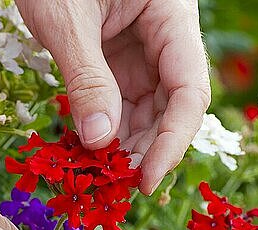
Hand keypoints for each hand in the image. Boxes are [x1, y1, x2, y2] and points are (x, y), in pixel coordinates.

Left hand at [16, 0, 210, 194]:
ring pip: (146, 111)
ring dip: (124, 146)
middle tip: (113, 184)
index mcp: (171, 17)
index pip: (189, 90)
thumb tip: (99, 140)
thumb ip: (86, 77)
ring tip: (97, 174)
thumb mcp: (67, 21)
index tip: (146, 181)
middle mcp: (164, 40)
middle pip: (171, 107)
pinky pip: (120, 104)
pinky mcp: (117, 63)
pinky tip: (88, 151)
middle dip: (145, 148)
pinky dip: (105, 130)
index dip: (172, 142)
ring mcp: (141, 53)